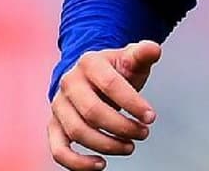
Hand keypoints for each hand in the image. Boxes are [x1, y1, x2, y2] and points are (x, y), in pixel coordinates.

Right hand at [48, 41, 162, 169]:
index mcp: (89, 62)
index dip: (132, 103)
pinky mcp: (54, 126)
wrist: (92, 78)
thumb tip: (154, 50)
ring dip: (107, 145)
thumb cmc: (116, 71)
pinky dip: (77, 163)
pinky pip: (59, 150)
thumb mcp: (131, 59)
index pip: (111, 84)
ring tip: (130, 146)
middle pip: (93, 112)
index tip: (151, 117)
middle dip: (122, 127)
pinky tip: (101, 164)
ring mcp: (59, 105)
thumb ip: (144, 53)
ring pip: (78, 132)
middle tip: (143, 133)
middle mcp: (69, 82)